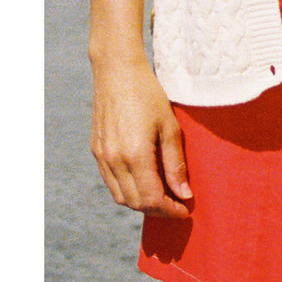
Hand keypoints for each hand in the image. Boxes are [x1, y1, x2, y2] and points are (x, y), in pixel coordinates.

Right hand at [90, 57, 192, 217]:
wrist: (117, 71)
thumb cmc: (148, 95)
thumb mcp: (170, 127)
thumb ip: (176, 164)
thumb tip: (184, 194)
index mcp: (134, 155)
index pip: (151, 199)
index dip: (170, 210)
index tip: (185, 210)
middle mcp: (113, 159)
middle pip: (135, 203)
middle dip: (158, 210)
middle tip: (177, 205)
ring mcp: (101, 156)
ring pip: (120, 197)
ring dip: (142, 203)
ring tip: (163, 196)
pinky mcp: (96, 150)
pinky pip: (111, 182)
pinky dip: (128, 190)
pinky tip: (144, 182)